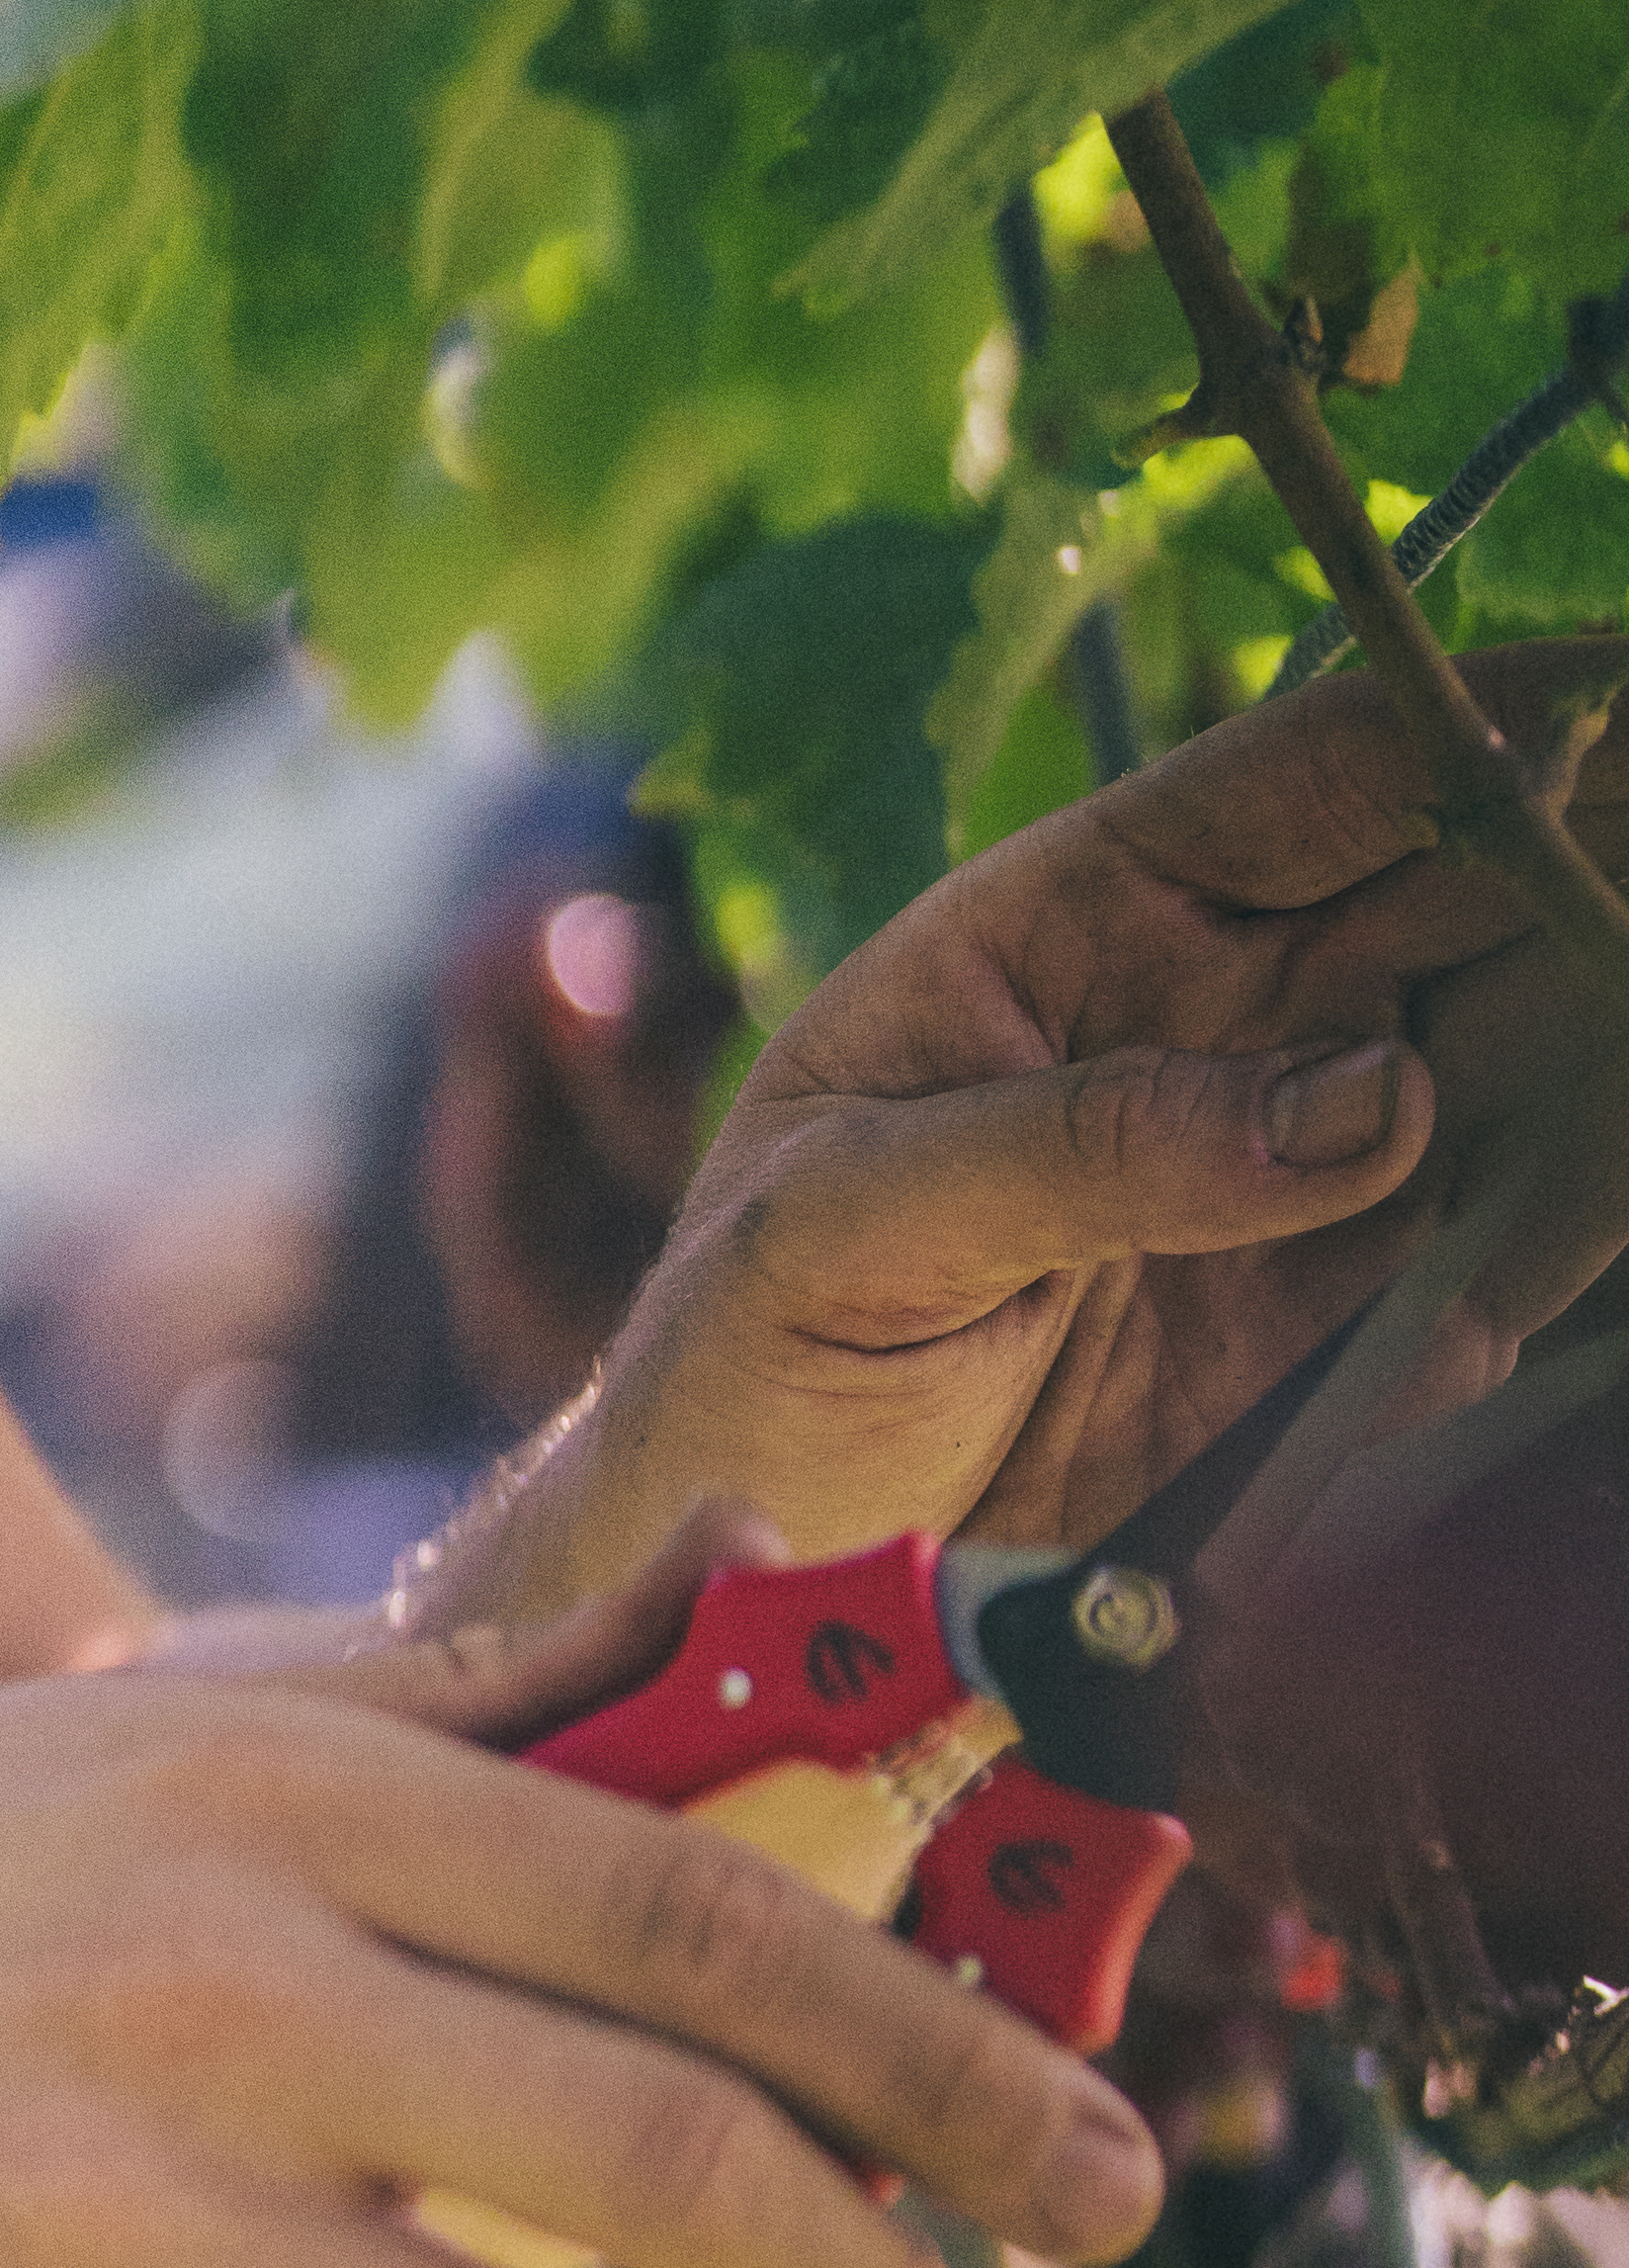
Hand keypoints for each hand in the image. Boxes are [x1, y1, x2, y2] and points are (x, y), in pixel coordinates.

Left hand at [450, 652, 1617, 1616]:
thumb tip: (1363, 1097)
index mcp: (1080, 917)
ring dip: (1601, 1072)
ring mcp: (1293, 1160)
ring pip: (1522, 1063)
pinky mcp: (1333, 1317)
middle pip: (1477, 895)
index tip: (1628, 694)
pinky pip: (1491, 1257)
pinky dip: (1533, 1266)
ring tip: (1605, 1113)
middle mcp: (1219, 1010)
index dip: (1491, 721)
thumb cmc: (737, 1352)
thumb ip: (1083, 1149)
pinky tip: (1478, 1321)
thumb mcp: (842, 1228)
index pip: (1324, 775)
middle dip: (1596, 874)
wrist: (729, 1573)